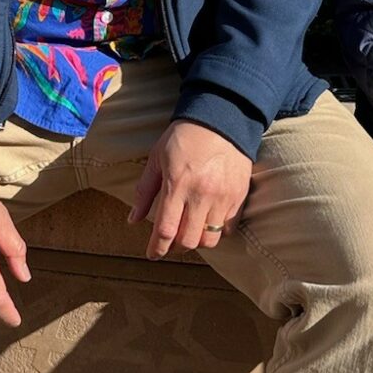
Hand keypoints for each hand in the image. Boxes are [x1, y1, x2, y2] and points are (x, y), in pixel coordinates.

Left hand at [129, 121, 252, 257]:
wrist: (222, 118)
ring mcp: (223, 197)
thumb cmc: (184, 137)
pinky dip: (217, 231)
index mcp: (177, 184)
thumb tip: (133, 220)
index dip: (157, 247)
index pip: (165, 229)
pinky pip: (228, 228)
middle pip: (188, 241)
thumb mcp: (157, 158)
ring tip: (189, 232)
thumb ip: (145, 191)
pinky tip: (207, 221)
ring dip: (196, 241)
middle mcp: (202, 194)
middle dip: (175, 247)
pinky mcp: (239, 196)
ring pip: (210, 239)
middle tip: (169, 241)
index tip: (152, 254)